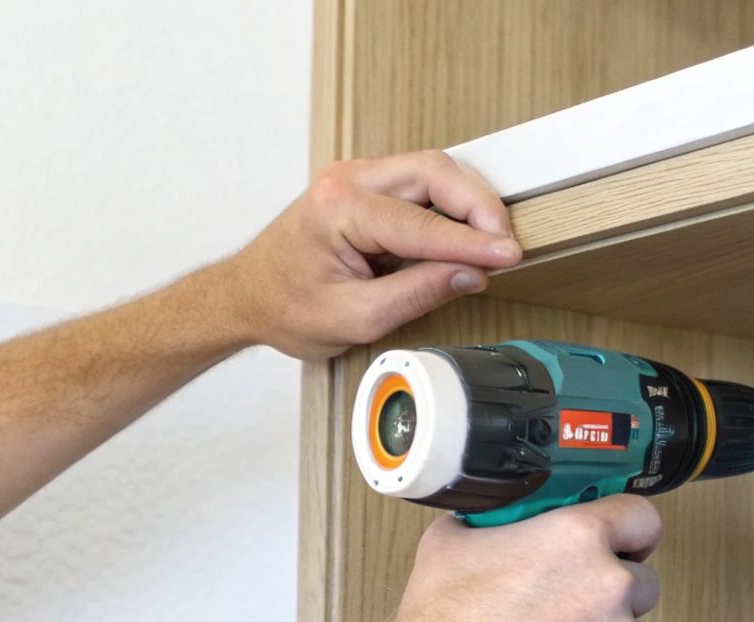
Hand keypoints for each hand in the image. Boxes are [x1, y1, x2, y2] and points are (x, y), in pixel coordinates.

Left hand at [221, 150, 522, 359]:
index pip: (422, 223)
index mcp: (337, 209)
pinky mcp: (365, 187)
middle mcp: (346, 180)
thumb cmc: (284, 307)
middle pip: (434, 171)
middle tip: (504, 243)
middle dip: (477, 205)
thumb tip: (470, 274)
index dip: (471, 242)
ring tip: (487, 243)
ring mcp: (355, 177)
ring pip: (431, 171)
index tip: (507, 255)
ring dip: (466, 203)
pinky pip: (419, 184)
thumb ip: (417, 294)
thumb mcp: (355, 318)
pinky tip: (461, 236)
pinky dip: (447, 206)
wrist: (247, 297)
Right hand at [330, 495, 661, 621]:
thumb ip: (495, 522)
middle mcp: (607, 589)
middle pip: (642, 582)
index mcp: (576, 539)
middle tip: (569, 604)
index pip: (642, 519)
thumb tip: (502, 517)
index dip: (627, 530)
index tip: (619, 542)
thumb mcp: (452, 542)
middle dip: (612, 593)